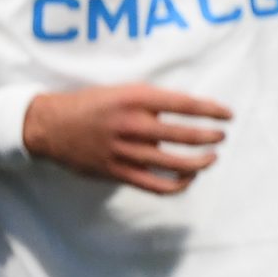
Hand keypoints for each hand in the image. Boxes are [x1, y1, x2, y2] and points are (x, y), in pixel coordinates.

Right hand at [22, 84, 232, 193]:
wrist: (49, 125)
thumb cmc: (92, 105)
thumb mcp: (123, 91)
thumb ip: (154, 101)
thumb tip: (189, 112)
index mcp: (135, 99)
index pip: (185, 104)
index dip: (211, 110)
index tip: (228, 115)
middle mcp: (132, 124)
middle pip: (184, 134)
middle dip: (210, 136)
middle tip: (222, 135)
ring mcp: (124, 150)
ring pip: (175, 163)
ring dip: (200, 161)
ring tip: (211, 157)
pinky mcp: (117, 172)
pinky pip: (156, 185)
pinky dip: (178, 184)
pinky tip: (188, 178)